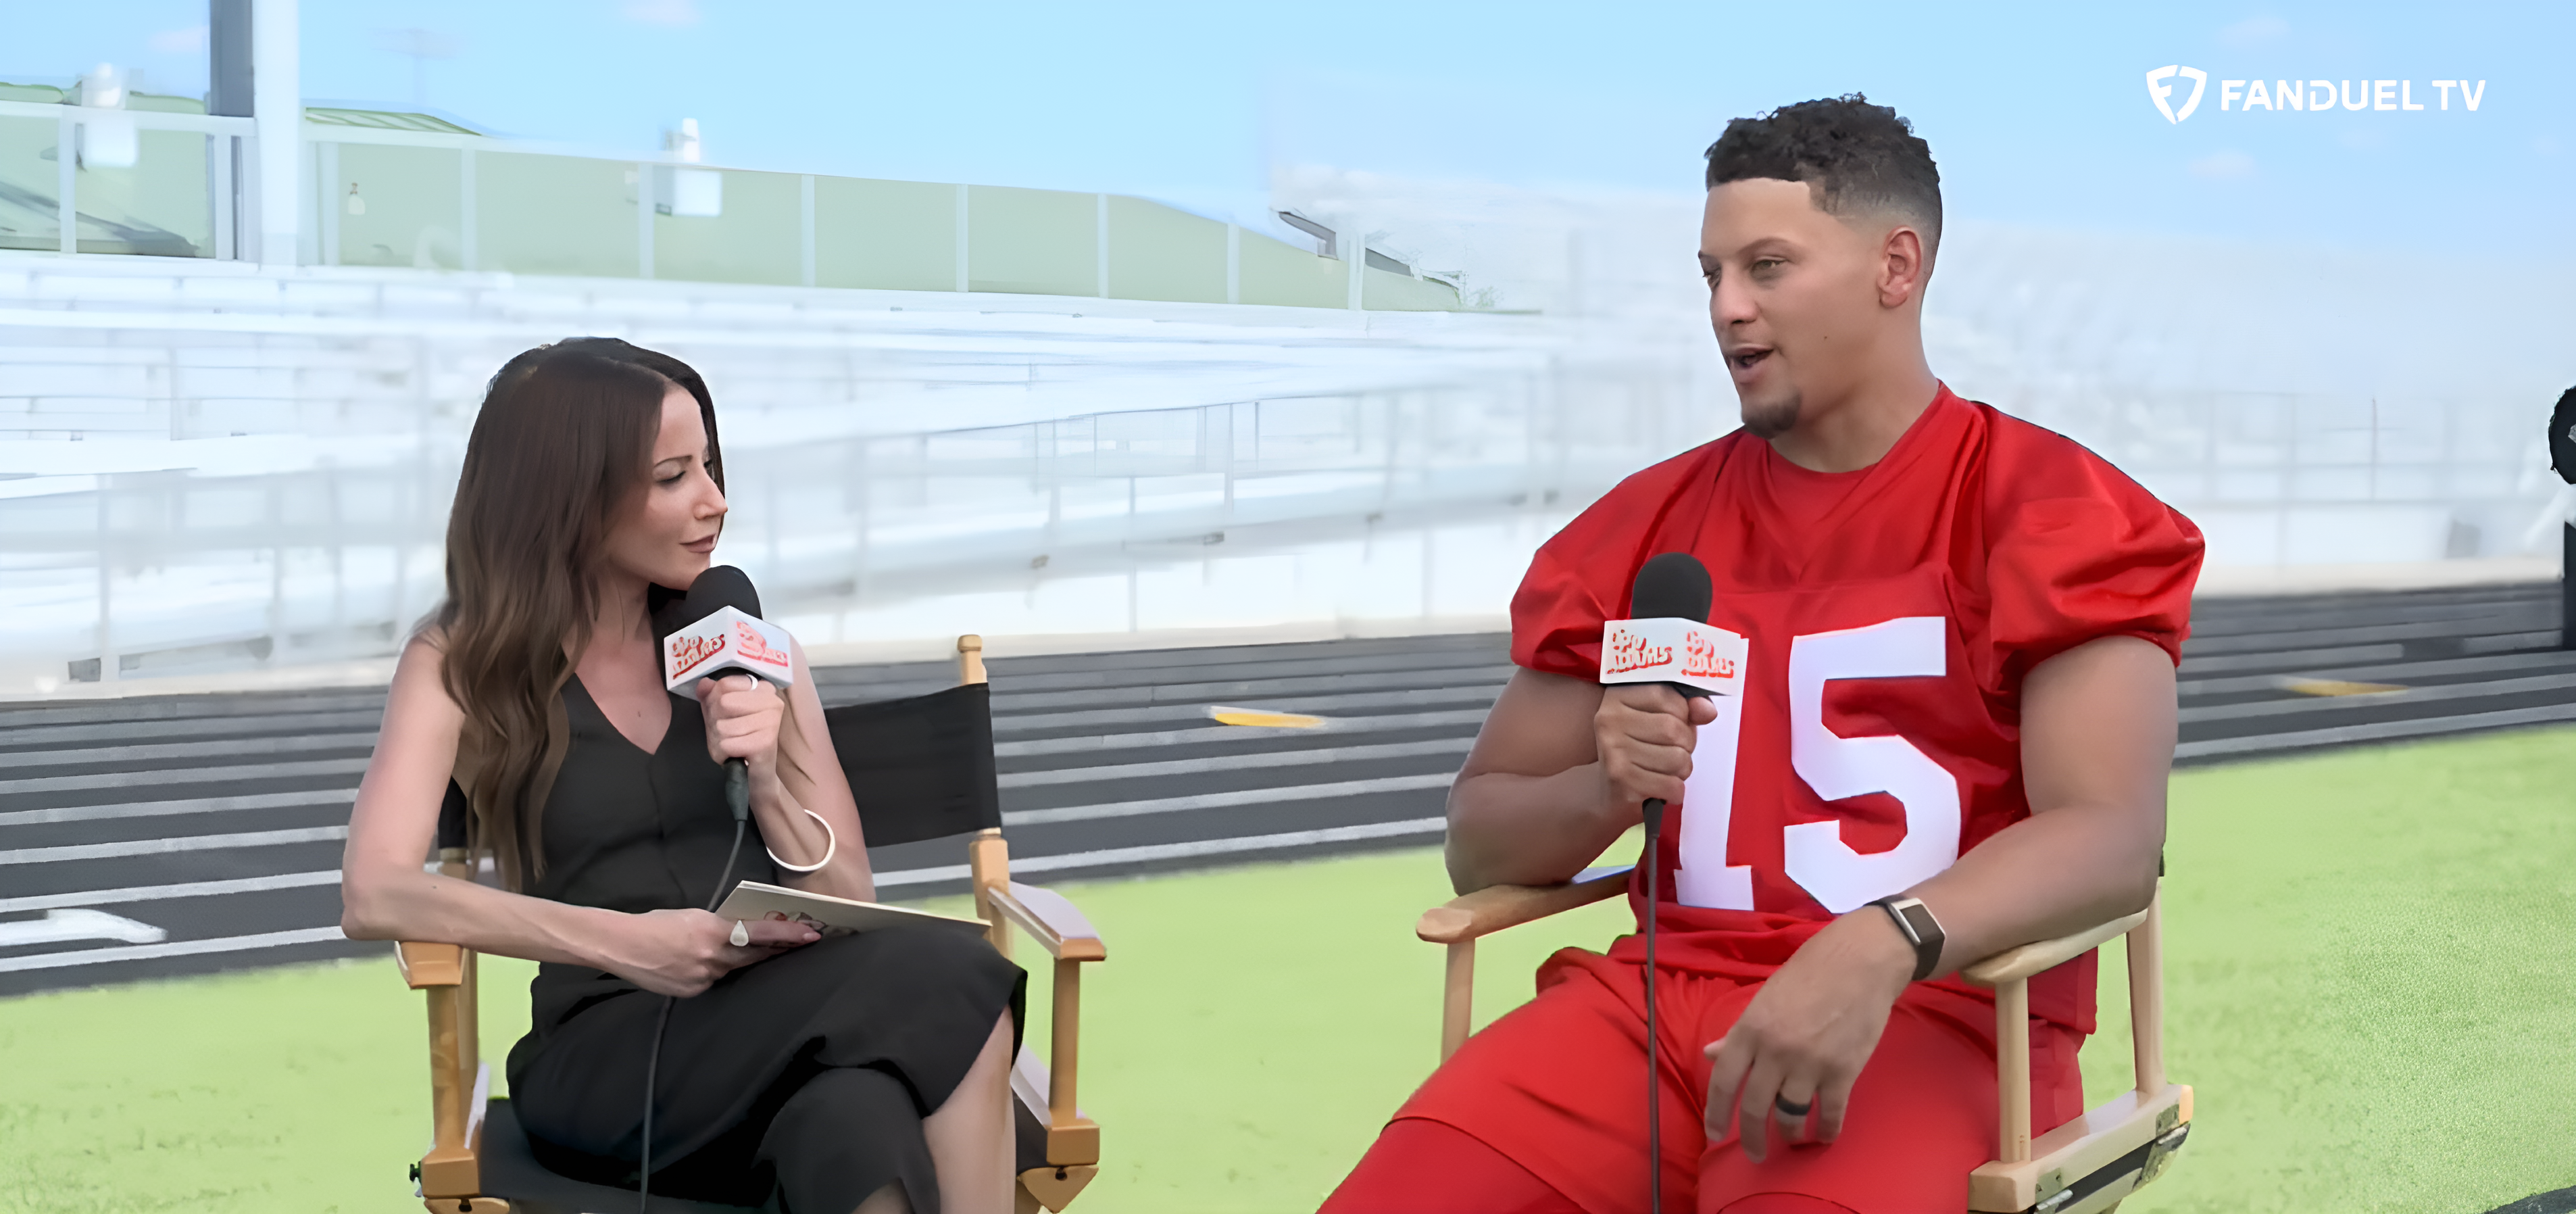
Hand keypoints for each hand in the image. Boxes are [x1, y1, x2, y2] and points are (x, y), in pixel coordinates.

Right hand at [610, 908, 818, 996]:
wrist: (621, 946)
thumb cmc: (656, 924)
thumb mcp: (694, 916)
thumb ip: (720, 926)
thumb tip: (740, 934)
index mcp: (714, 931)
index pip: (760, 933)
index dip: (788, 934)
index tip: (811, 934)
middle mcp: (712, 957)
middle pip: (755, 956)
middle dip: (778, 950)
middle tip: (800, 945)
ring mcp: (703, 978)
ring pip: (733, 970)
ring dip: (741, 962)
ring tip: (741, 953)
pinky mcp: (693, 992)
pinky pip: (714, 982)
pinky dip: (715, 973)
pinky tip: (701, 966)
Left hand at [696, 674, 783, 771]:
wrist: (755, 771)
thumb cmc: (737, 737)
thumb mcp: (718, 712)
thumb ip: (709, 694)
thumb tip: (703, 683)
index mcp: (762, 688)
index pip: (725, 684)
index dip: (713, 700)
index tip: (724, 714)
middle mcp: (772, 700)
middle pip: (723, 702)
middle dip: (715, 721)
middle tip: (726, 732)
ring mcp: (772, 720)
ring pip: (723, 726)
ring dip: (718, 740)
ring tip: (730, 743)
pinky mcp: (767, 742)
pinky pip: (727, 744)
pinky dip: (723, 752)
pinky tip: (733, 754)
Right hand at [1594, 684, 1719, 814]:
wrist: (1608, 791)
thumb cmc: (1640, 748)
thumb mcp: (1662, 718)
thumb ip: (1687, 708)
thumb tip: (1708, 711)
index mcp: (1619, 696)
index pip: (1669, 697)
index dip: (1683, 714)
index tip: (1674, 724)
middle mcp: (1611, 720)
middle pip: (1674, 730)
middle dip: (1686, 746)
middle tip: (1672, 753)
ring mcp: (1613, 750)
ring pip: (1677, 759)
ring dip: (1681, 770)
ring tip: (1665, 771)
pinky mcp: (1621, 780)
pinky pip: (1671, 785)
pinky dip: (1675, 791)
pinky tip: (1661, 789)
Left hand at [1703, 910, 1915, 1160]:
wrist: (1860, 962)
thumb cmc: (1809, 974)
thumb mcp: (1765, 999)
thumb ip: (1738, 1033)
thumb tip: (1709, 1054)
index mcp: (1750, 1029)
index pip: (1723, 1080)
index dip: (1716, 1113)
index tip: (1715, 1135)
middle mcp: (1775, 1050)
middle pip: (1755, 1107)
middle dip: (1752, 1138)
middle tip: (1755, 1153)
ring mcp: (1809, 1063)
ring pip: (1791, 1115)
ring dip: (1790, 1133)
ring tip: (1792, 1138)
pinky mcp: (1843, 1071)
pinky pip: (1831, 1113)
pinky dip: (1827, 1130)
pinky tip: (1825, 1135)